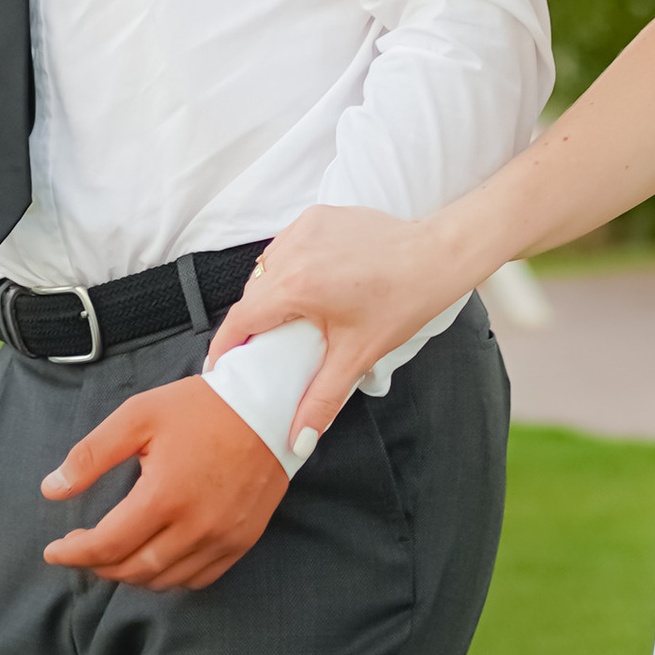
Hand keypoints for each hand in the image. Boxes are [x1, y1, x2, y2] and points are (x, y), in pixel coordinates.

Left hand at [39, 373, 291, 591]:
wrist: (269, 408)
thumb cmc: (200, 408)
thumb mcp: (139, 415)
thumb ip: (91, 455)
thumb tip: (51, 491)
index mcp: (164, 495)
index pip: (107, 545)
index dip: (73, 554)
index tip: (53, 551)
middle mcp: (196, 526)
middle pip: (132, 570)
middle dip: (96, 566)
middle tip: (79, 550)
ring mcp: (223, 538)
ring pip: (163, 580)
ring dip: (129, 574)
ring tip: (112, 554)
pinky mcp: (241, 541)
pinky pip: (197, 579)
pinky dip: (168, 577)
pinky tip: (153, 558)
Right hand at [209, 205, 462, 439]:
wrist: (435, 257)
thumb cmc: (401, 302)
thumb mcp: (357, 355)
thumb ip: (320, 399)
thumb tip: (298, 439)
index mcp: (296, 286)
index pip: (241, 319)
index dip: (224, 346)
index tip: (218, 366)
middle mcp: (293, 251)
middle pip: (252, 294)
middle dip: (251, 322)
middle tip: (262, 348)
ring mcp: (304, 228)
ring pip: (267, 267)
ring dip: (270, 291)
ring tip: (288, 317)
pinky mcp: (318, 216)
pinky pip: (287, 245)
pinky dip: (289, 265)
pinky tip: (310, 282)